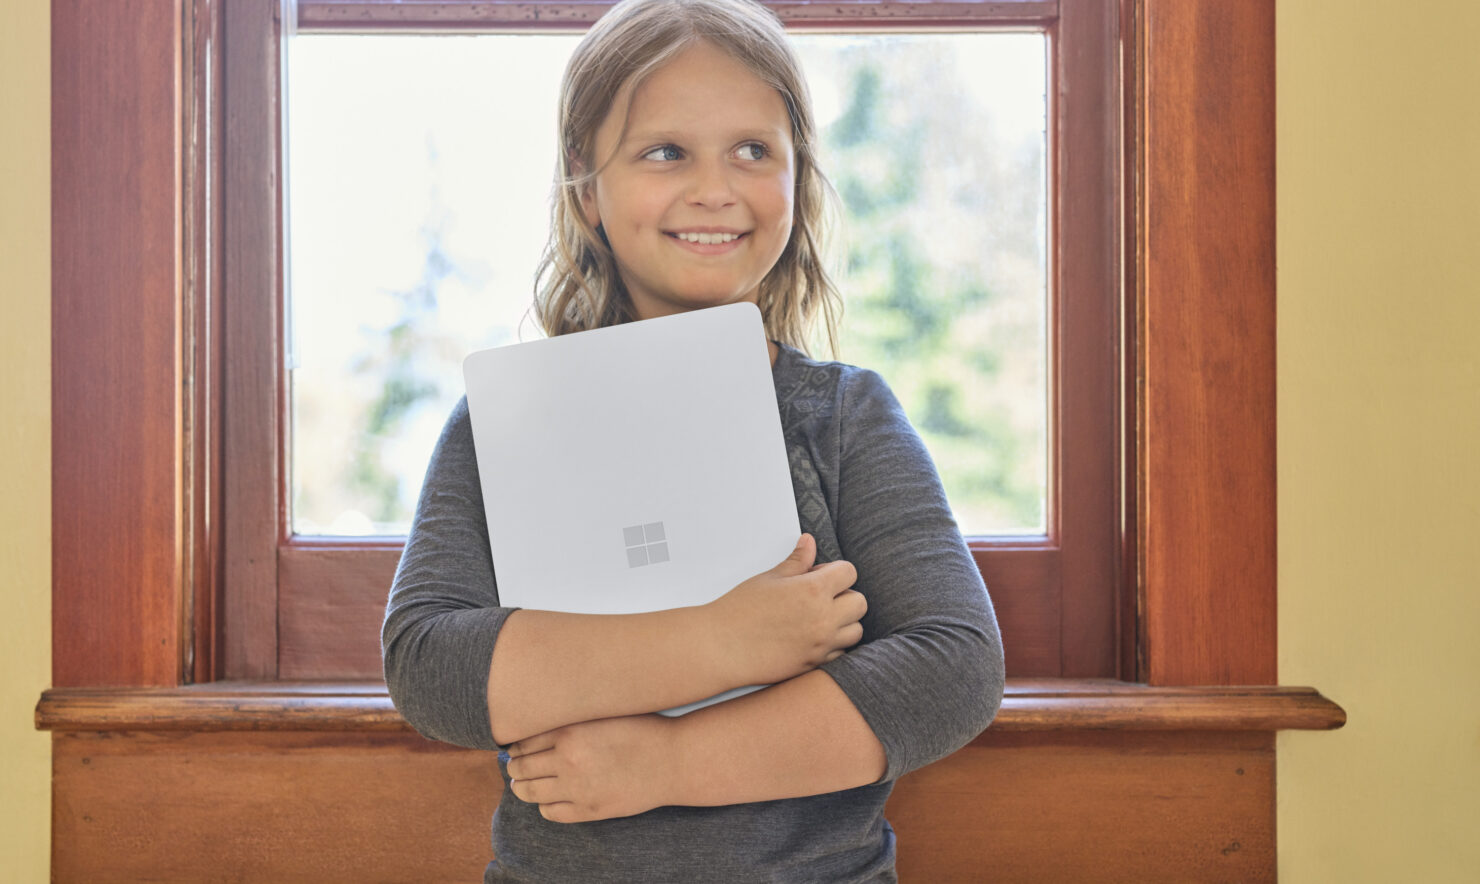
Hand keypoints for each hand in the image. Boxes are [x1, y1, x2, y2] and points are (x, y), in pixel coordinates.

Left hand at [504, 714, 678, 823]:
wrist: (673, 760)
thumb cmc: (643, 730)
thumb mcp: (604, 711)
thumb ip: (574, 716)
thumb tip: (543, 720)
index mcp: (570, 731)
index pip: (523, 741)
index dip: (516, 745)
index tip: (517, 746)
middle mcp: (567, 760)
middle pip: (521, 767)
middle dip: (514, 766)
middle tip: (514, 765)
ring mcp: (577, 788)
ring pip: (529, 792)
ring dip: (521, 787)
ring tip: (522, 783)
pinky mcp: (589, 810)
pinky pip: (550, 812)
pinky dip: (543, 805)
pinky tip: (548, 799)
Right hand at [703, 533, 865, 686]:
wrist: (721, 647)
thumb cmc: (740, 610)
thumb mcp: (769, 579)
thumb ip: (797, 562)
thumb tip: (809, 542)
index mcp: (813, 590)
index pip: (849, 573)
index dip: (836, 571)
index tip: (819, 575)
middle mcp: (823, 618)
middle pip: (859, 602)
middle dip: (844, 595)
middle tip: (820, 596)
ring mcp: (821, 644)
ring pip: (856, 630)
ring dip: (844, 622)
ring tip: (819, 618)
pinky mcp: (814, 664)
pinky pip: (841, 653)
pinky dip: (834, 644)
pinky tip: (813, 637)